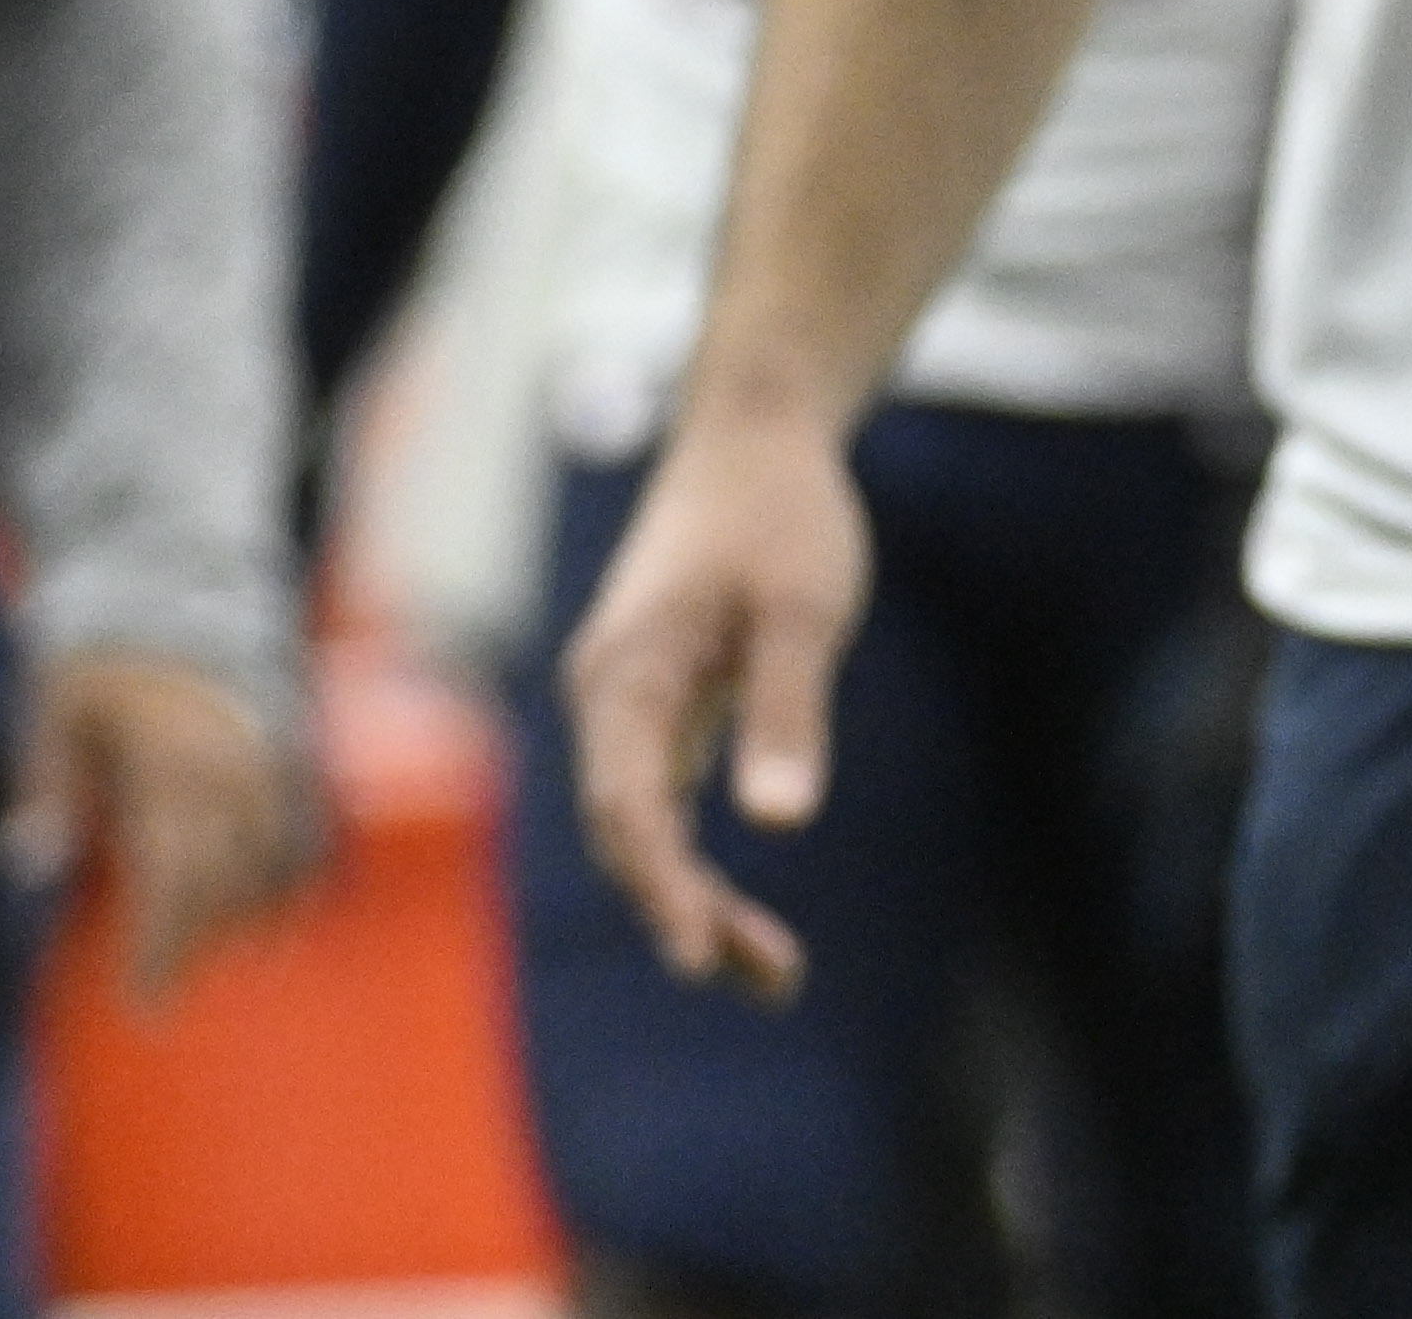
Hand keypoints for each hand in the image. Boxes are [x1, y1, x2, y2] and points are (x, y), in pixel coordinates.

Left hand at [11, 650, 317, 1000]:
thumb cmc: (94, 657)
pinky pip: (307, 819)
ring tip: (221, 961)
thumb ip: (45, 788)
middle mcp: (230, 762)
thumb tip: (31, 867)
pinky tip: (284, 915)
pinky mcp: (288, 739)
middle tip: (163, 995)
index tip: (144, 998)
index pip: (173, 877)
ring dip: (246, 916)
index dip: (162, 945)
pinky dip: (299, 871)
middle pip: (222, 878)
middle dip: (194, 944)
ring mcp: (269, 750)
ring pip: (270, 855)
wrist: (168, 577)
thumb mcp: (51, 713)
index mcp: (169, 761)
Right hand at [557, 408, 868, 1004]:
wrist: (756, 433)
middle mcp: (611, 702)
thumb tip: (780, 823)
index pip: (628, 806)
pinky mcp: (663, 707)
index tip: (698, 954)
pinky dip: (699, 860)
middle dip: (689, 912)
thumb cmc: (780, 509)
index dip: (660, 886)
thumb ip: (786, 708)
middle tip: (772, 978)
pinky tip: (741, 919)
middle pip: (630, 834)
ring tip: (777, 975)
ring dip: (697, 900)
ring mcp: (632, 707)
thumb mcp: (800, 604)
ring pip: (646, 830)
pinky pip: (665, 804)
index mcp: (626, 676)